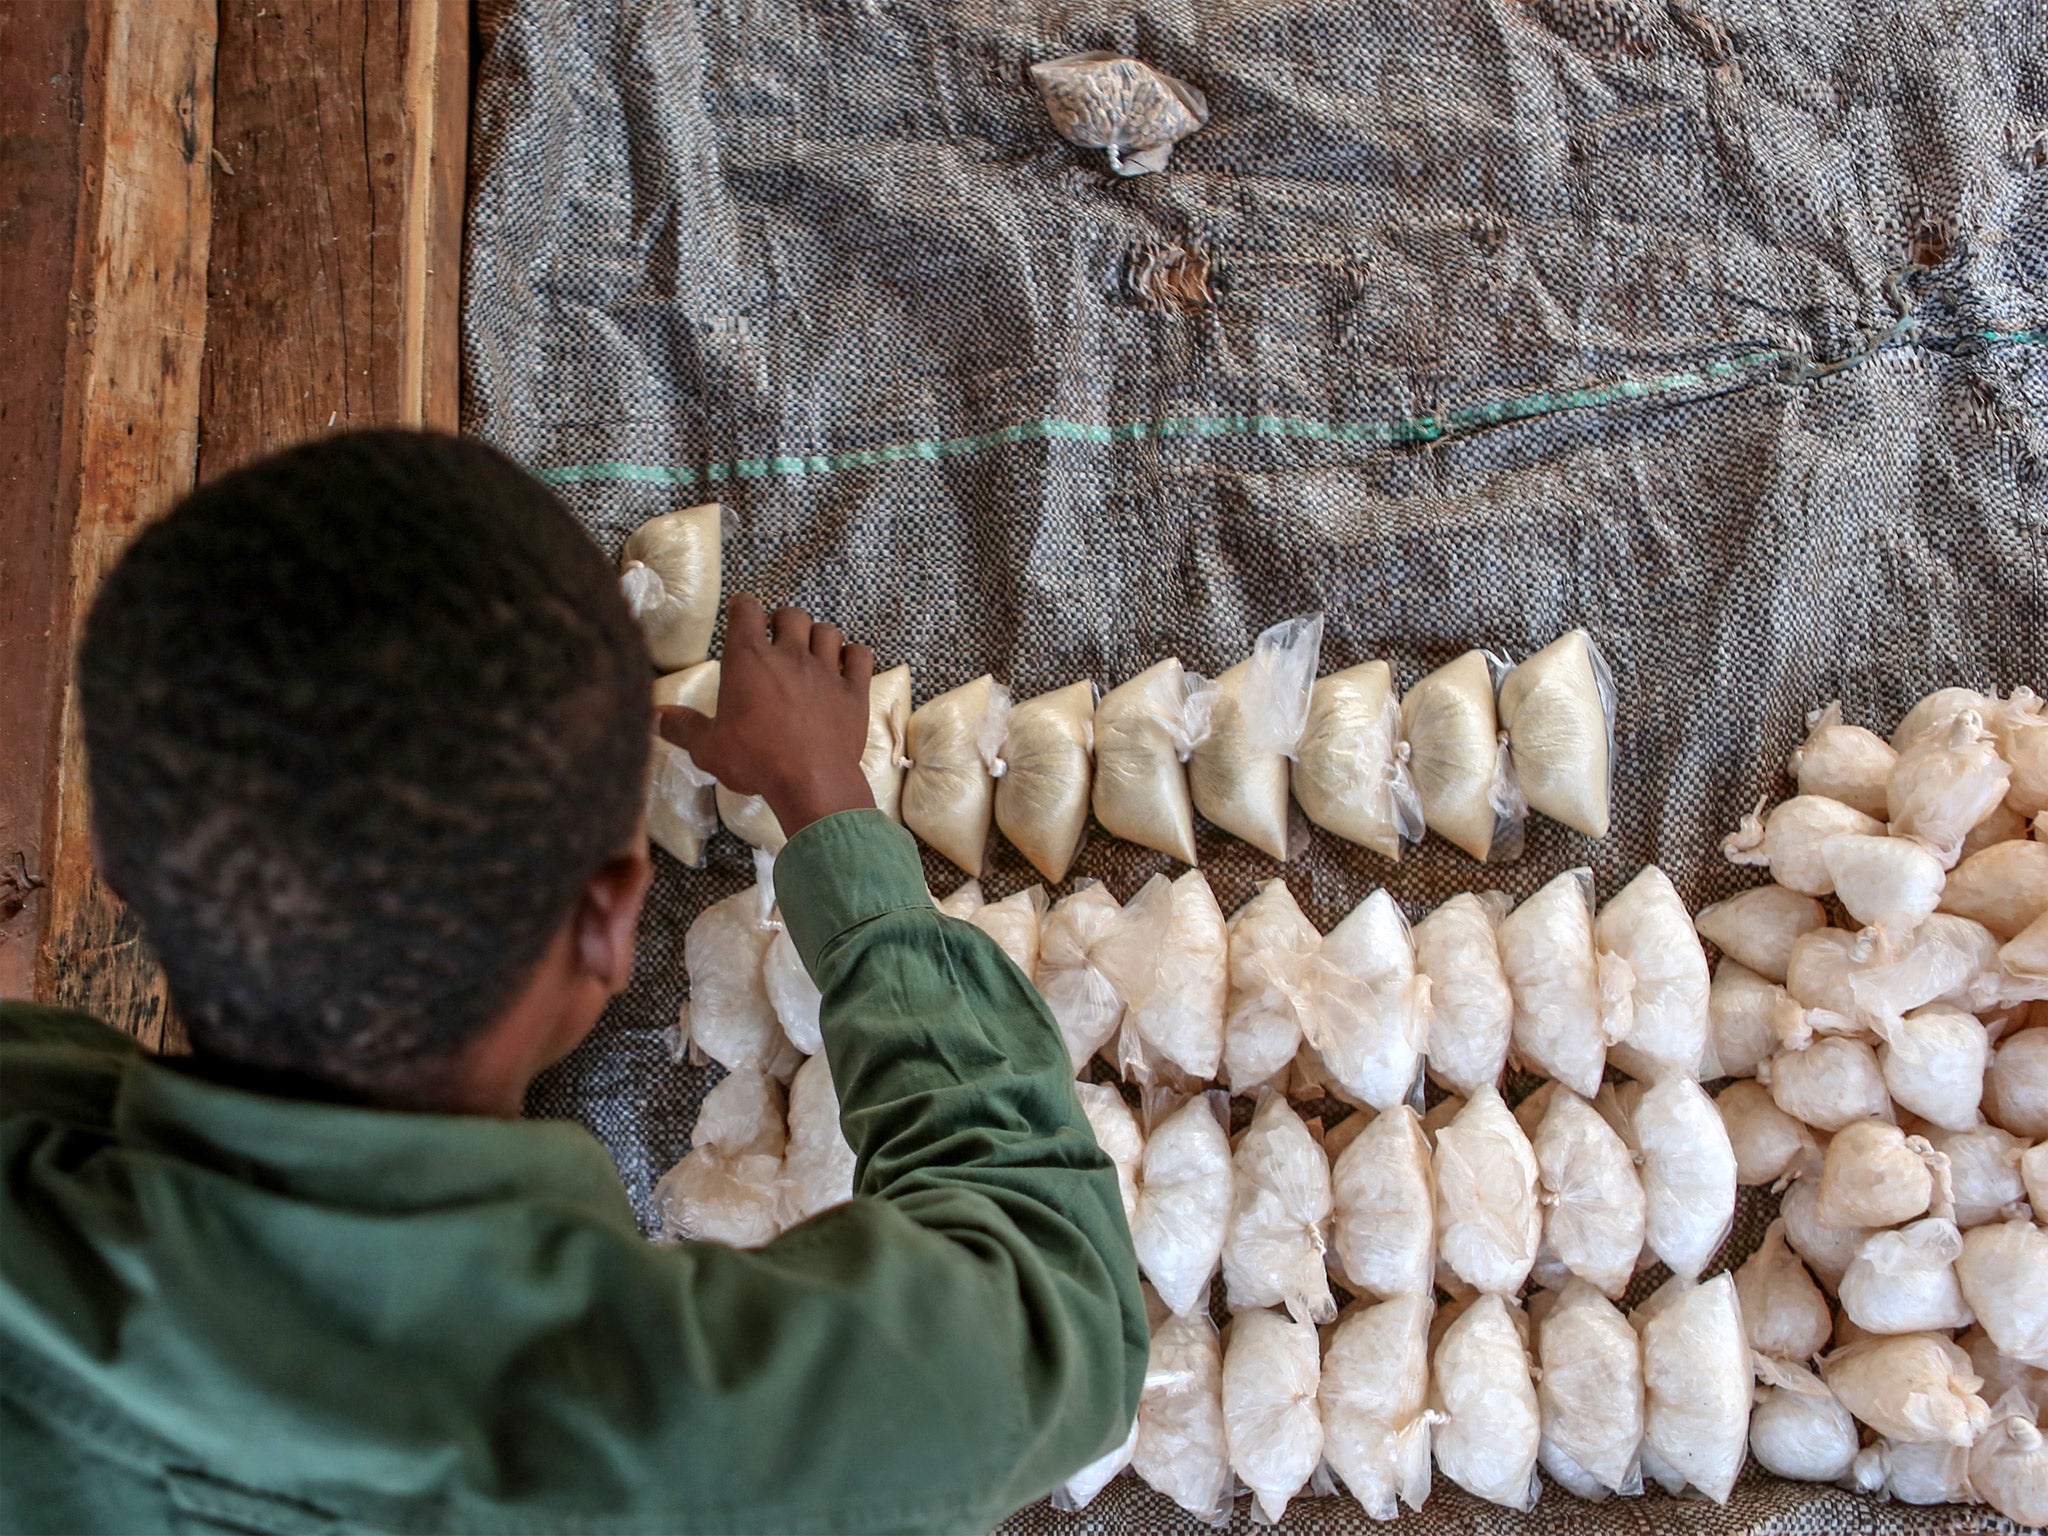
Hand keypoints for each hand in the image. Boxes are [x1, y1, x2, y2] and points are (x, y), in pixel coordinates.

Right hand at [657, 595, 876, 835]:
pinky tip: (846, 666)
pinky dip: (853, 656)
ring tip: (810, 652)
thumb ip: (682, 727)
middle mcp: (789, 655)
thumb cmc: (755, 760)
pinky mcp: (854, 690)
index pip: (746, 611)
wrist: (811, 781)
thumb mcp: (707, 748)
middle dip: (783, 620)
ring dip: (817, 637)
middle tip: (778, 638)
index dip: (743, 607)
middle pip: (792, 615)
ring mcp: (826, 670)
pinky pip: (860, 656)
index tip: (742, 611)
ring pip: (827, 631)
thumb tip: (655, 715)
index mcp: (749, 659)